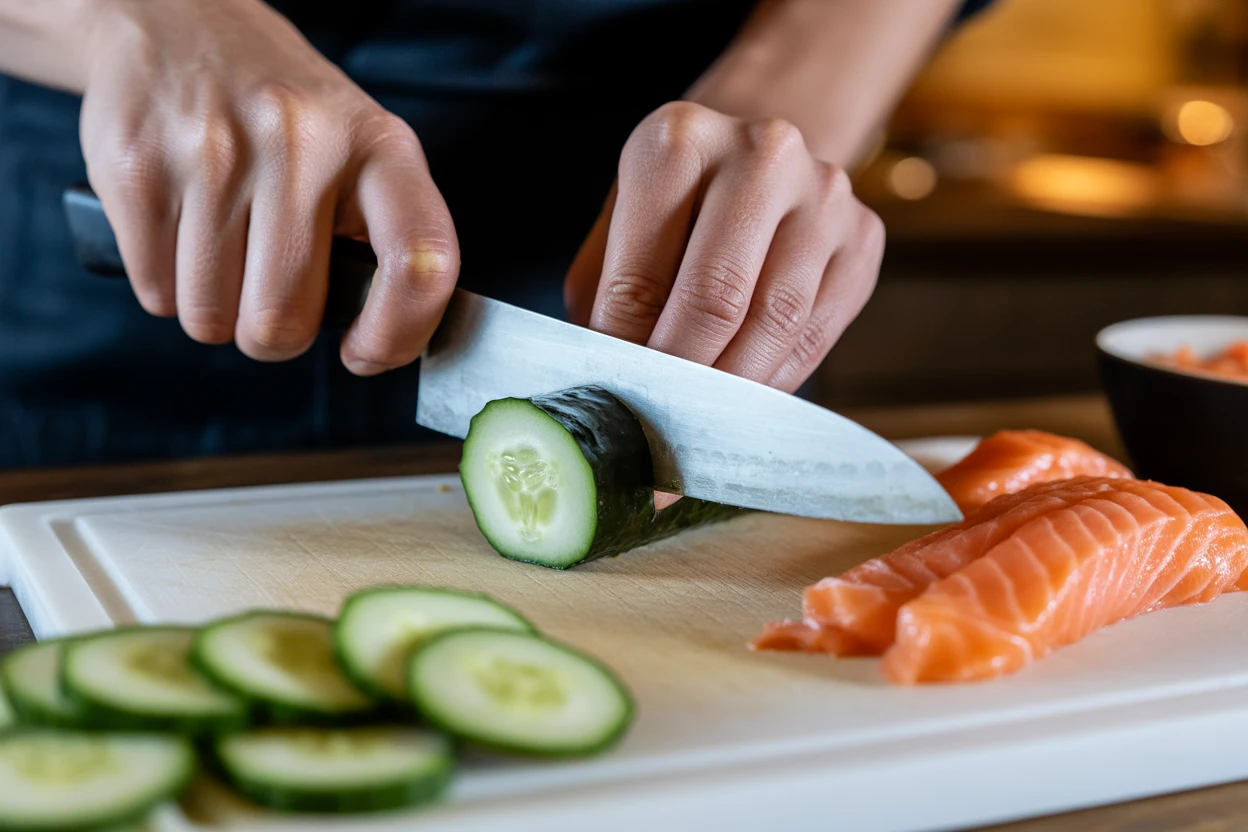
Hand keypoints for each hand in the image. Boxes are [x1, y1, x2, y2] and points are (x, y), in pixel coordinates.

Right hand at [78, 0, 457, 373]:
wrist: (181, 25)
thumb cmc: (287, 116)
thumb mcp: (361, 152)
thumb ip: (384, 239)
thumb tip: (382, 340)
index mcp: (379, 146)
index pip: (419, 261)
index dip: (398, 332)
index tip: (367, 353)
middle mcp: (300, 144)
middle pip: (283, 321)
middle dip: (274, 330)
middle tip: (271, 287)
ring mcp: (213, 153)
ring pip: (212, 318)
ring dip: (217, 310)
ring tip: (226, 247)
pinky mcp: (137, 167)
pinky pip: (157, 293)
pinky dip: (169, 286)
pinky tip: (185, 232)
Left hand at [564, 101, 883, 392]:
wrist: (755, 157)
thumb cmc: (674, 206)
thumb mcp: (617, 228)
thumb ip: (605, 297)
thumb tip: (607, 381)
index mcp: (678, 141)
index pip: (640, 277)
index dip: (624, 351)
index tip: (617, 394)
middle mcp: (761, 154)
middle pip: (716, 300)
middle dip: (682, 374)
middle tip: (660, 419)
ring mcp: (823, 193)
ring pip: (775, 323)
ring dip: (732, 386)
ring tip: (700, 414)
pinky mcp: (863, 235)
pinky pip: (817, 333)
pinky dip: (776, 378)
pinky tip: (745, 394)